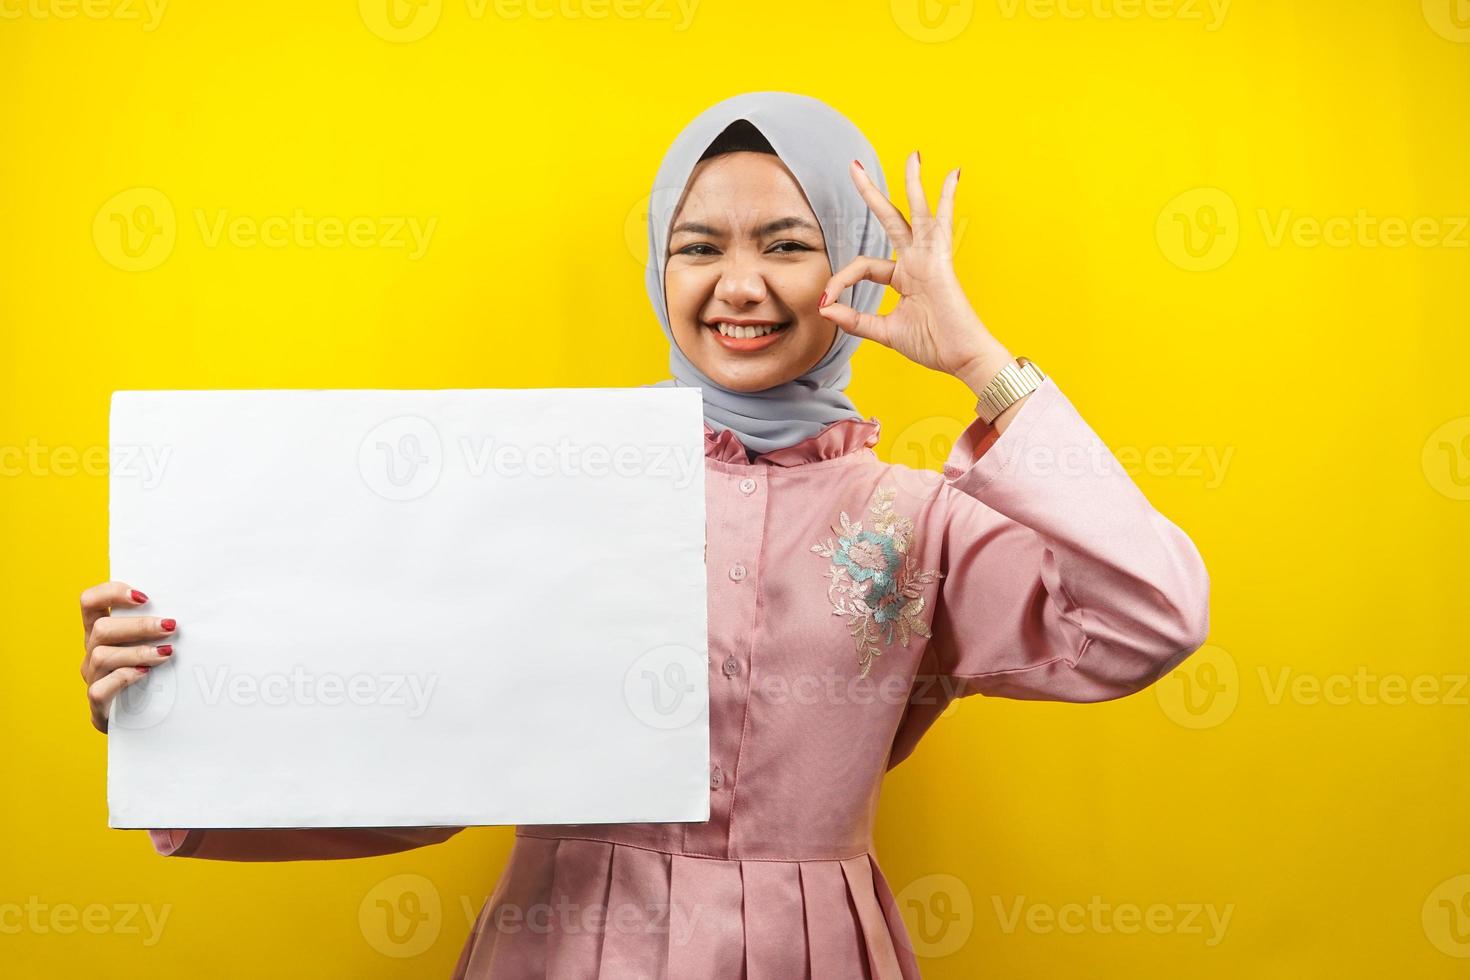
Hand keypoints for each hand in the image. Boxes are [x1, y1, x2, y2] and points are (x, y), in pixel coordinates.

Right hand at [79, 581, 176, 732]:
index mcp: (101, 632)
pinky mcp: (98, 705)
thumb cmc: (154, 674)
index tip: (144, 597)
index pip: (90, 602)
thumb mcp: (152, 644)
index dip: (111, 592)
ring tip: (167, 652)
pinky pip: (101, 689)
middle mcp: (92, 651)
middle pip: (101, 628)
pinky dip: (125, 678)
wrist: (142, 718)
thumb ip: (157, 627)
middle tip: (170, 626)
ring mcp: (93, 678)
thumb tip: (188, 611)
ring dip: (138, 651)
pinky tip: (146, 674)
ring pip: (102, 656)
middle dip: (139, 625)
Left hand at [817, 151, 1014, 397]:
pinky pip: (943, 223)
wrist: (961, 357)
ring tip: (913, 155)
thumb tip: (826, 310)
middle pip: (890, 219)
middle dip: (871, 193)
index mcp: (903, 277)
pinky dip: (947, 199)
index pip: (863, 266)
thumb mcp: (885, 331)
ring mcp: (930, 258)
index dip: (840, 282)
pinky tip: (953, 175)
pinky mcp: (941, 260)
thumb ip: (856, 320)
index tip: (827, 302)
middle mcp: (916, 262)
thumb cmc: (932, 345)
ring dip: (913, 183)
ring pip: (917, 211)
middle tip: (854, 167)